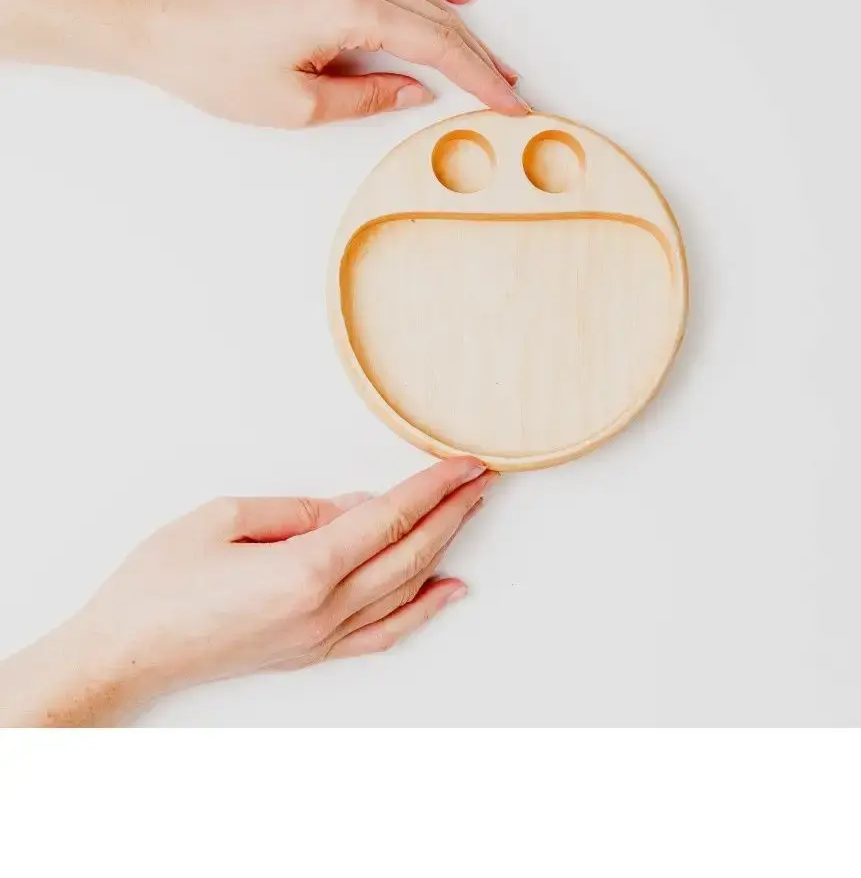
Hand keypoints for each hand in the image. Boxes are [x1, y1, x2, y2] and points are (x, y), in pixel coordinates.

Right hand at [0, 456, 496, 725]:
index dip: (432, 487)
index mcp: (303, 571)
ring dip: (443, 549)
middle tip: (480, 477)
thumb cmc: (160, 583)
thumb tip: (355, 507)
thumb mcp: (223, 518)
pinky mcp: (309, 654)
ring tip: (469, 512)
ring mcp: (320, 639)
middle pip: (409, 554)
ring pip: (404, 591)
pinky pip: (383, 633)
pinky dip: (422, 609)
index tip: (464, 463)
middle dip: (451, 511)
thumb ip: (299, 510)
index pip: (389, 519)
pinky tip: (448, 589)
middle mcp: (323, 612)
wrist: (124, 654)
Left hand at [142, 0, 529, 124]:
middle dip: (481, 59)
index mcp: (351, 13)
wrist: (167, 31)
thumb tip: (417, 92)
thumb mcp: (299, 106)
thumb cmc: (220, 68)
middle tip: (513, 94)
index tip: (511, 105)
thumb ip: (368, 99)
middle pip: (438, 21)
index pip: (437, 48)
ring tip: (495, 60)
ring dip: (463, 29)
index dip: (480, 79)